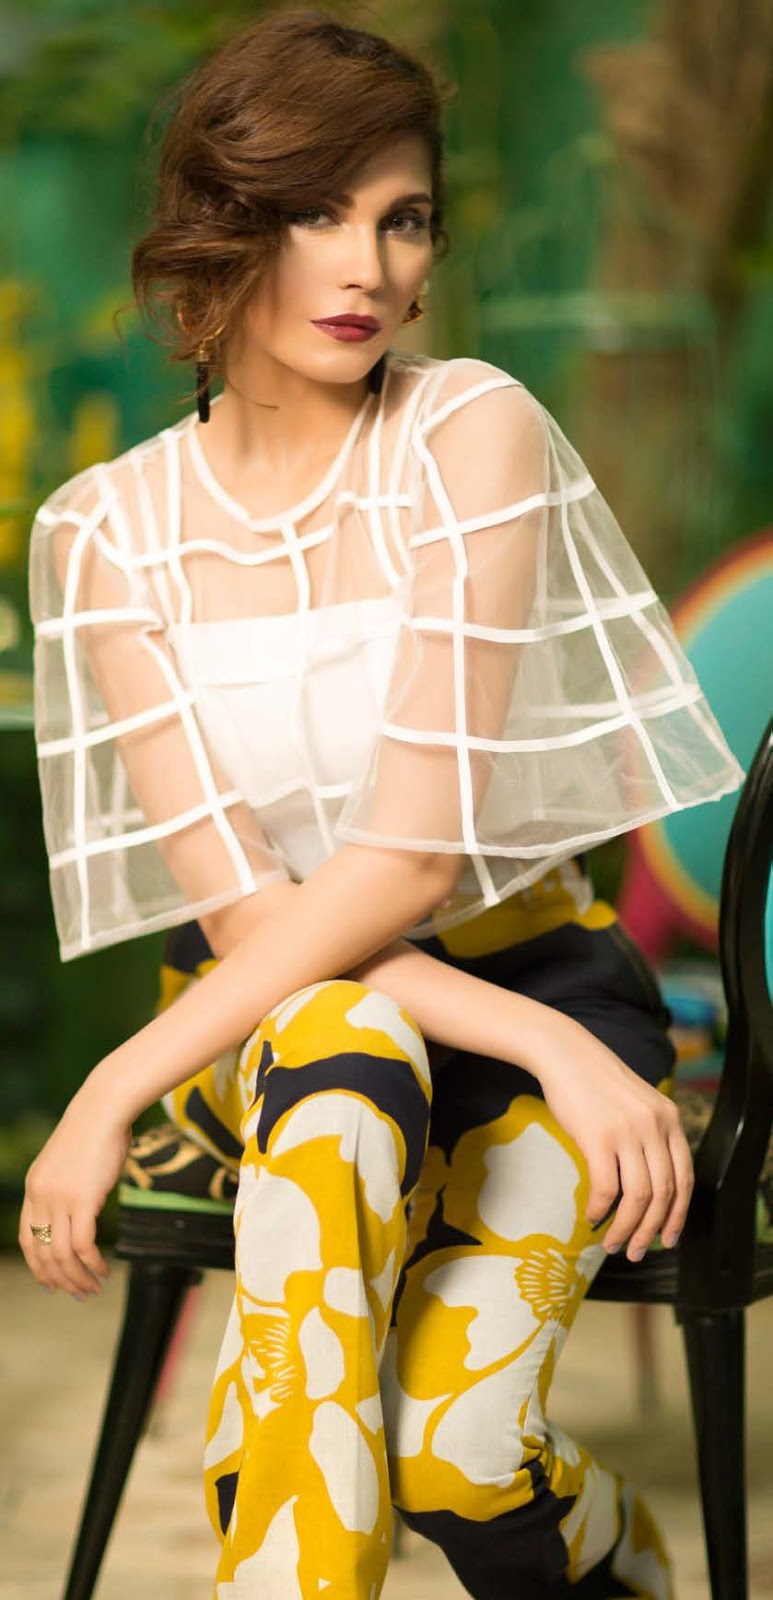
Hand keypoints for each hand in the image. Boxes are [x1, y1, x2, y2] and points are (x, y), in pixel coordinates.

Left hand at [18, 1084, 130, 1299]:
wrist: (103, 1109)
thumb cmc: (95, 1131)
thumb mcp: (69, 1163)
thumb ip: (66, 1187)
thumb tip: (80, 1208)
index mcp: (34, 1188)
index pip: (27, 1239)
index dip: (38, 1266)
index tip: (52, 1283)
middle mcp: (41, 1197)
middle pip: (43, 1253)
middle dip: (60, 1280)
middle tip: (78, 1294)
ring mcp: (59, 1199)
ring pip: (62, 1255)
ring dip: (78, 1278)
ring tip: (94, 1288)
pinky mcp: (83, 1200)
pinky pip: (83, 1245)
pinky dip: (92, 1264)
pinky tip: (103, 1270)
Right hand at [531, 1011, 693, 1261]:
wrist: (564, 1053)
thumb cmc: (596, 1083)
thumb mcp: (638, 1105)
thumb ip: (651, 1137)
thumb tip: (650, 1191)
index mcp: (669, 1118)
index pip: (685, 1178)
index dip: (678, 1215)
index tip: (668, 1238)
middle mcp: (655, 1126)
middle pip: (663, 1193)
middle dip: (651, 1230)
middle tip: (636, 1251)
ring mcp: (628, 1131)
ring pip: (637, 1197)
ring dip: (625, 1228)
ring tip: (612, 1243)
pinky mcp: (598, 1137)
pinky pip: (605, 1188)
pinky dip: (600, 1210)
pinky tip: (591, 1216)